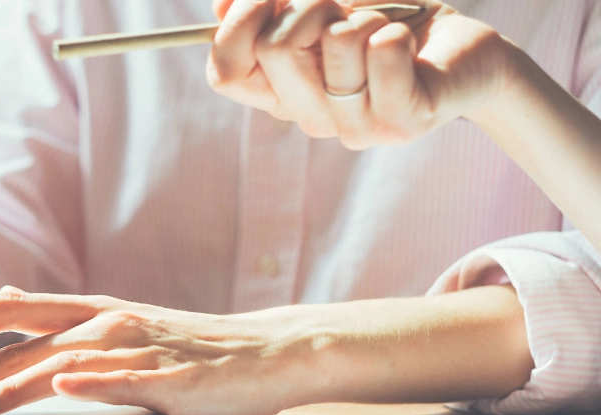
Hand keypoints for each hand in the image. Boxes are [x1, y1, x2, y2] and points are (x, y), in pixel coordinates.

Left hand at [0, 288, 318, 414]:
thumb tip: (7, 350)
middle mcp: (106, 323)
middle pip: (22, 340)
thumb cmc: (186, 352)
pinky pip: (130, 378)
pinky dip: (96, 381)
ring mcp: (139, 348)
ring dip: (15, 385)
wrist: (268, 352)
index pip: (10, 310)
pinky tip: (68, 387)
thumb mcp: (116, 338)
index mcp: (88, 313)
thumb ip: (66, 341)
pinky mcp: (174, 377)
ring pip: (66, 362)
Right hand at [207, 0, 514, 147]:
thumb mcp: (327, 7)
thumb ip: (276, 6)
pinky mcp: (400, 122)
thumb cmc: (394, 24)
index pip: (226, 73)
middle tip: (343, 8)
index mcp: (283, 93)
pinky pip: (383, 51)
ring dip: (366, 14)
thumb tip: (223, 6)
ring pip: (336, 42)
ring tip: (385, 28)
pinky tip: (406, 42)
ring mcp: (353, 127)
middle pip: (275, 47)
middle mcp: (310, 118)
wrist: (467, 55)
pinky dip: (397, 27)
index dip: (239, 25)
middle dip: (312, 2)